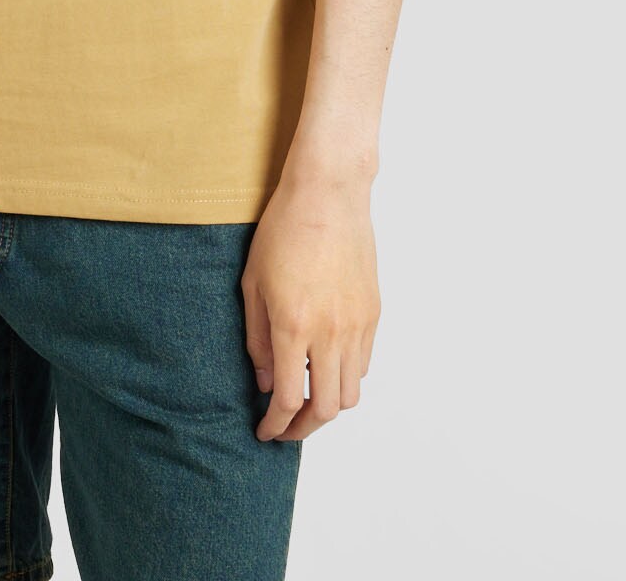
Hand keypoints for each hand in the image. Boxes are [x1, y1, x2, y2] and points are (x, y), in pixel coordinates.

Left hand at [241, 165, 379, 440]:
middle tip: (285, 427)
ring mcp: (356, 324)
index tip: (264, 432)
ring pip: (350, 393)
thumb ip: (256, 338)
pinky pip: (364, 363)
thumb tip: (264, 381)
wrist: (328, 194)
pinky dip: (345, 376)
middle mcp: (330, 332)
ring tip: (307, 399)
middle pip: (325, 409)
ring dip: (328, 406)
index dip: (275, 425)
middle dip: (302, 428)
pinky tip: (326, 365)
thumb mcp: (252, 282)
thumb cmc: (283, 229)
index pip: (288, 399)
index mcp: (293, 326)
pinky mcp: (373, 312)